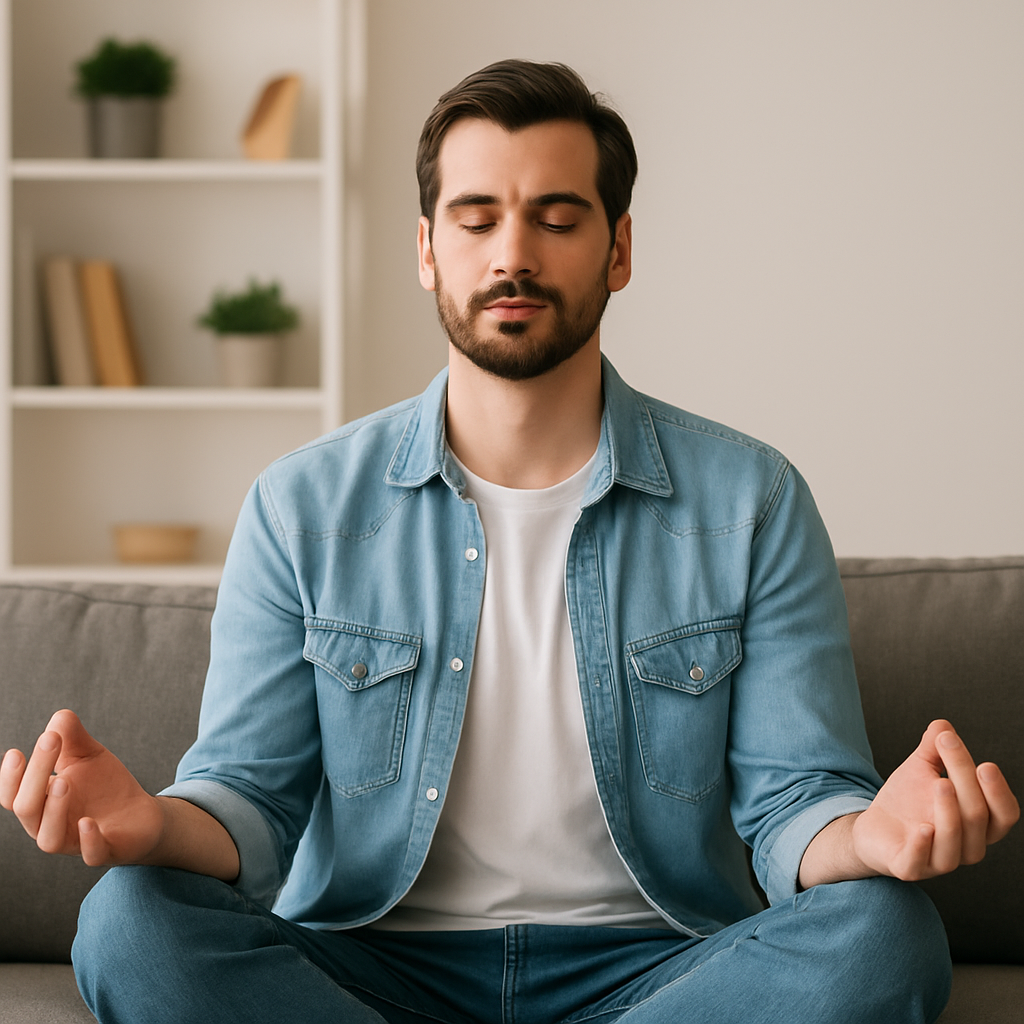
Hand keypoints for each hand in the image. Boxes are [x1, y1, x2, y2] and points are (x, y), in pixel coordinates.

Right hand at [0, 709, 165, 866]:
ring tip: (64, 781)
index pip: (13, 794)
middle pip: (27, 809)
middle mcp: (51, 825)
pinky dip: (87, 839)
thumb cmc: (106, 785)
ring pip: (48, 839)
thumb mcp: (90, 756)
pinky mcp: (105, 851)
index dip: (10, 777)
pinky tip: (87, 821)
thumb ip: (73, 738)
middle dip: (35, 776)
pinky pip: (90, 854)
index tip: (16, 751)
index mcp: (41, 802)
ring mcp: (76, 842)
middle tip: (50, 742)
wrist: (142, 813)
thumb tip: (60, 716)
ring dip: (53, 810)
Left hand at [852, 719, 1019, 880]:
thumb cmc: (906, 801)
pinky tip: (922, 827)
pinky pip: (920, 863)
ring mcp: (938, 862)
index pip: (1003, 814)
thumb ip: (933, 749)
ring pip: (956, 845)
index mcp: (978, 825)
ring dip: (950, 813)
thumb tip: (941, 724)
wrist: (872, 828)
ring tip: (940, 782)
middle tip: (948, 745)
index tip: (984, 763)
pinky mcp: (909, 869)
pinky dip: (923, 846)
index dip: (998, 791)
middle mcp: (966, 847)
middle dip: (965, 779)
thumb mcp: (919, 770)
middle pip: (977, 817)